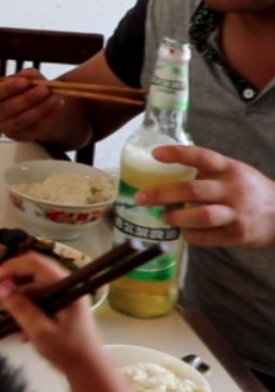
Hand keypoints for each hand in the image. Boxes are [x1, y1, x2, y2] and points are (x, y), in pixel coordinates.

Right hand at [0, 68, 64, 141]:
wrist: (36, 106)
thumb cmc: (27, 88)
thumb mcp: (27, 78)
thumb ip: (28, 75)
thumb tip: (27, 76)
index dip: (9, 88)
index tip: (25, 82)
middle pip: (8, 108)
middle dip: (28, 98)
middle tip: (45, 89)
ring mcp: (6, 127)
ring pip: (22, 120)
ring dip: (40, 109)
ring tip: (56, 97)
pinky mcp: (21, 136)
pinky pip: (34, 129)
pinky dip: (47, 117)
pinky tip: (58, 106)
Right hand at [0, 253, 100, 375]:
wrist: (90, 372)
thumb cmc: (68, 352)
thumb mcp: (40, 331)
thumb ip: (21, 308)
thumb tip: (2, 287)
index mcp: (67, 288)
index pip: (36, 263)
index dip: (13, 266)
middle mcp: (68, 288)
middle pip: (35, 273)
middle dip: (15, 284)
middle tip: (0, 297)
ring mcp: (67, 298)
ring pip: (36, 289)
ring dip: (21, 302)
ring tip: (12, 321)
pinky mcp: (64, 308)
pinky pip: (41, 301)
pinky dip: (29, 311)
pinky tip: (24, 331)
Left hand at [138, 145, 274, 247]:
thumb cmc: (250, 191)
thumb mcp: (234, 172)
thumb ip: (207, 172)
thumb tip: (165, 176)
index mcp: (230, 168)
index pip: (202, 156)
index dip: (178, 154)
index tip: (155, 154)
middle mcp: (233, 188)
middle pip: (192, 190)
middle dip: (161, 194)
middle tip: (141, 198)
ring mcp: (237, 212)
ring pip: (200, 216)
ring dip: (176, 217)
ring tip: (165, 217)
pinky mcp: (238, 234)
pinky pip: (206, 237)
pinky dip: (190, 235)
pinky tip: (183, 232)